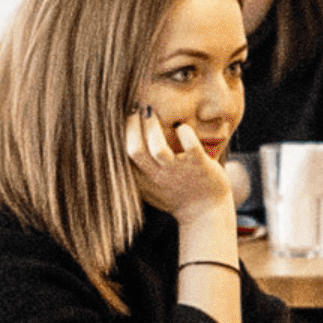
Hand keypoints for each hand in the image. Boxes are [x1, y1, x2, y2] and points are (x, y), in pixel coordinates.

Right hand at [124, 114, 236, 234]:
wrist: (206, 213)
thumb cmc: (175, 197)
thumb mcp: (149, 188)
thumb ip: (136, 172)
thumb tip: (119, 148)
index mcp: (143, 180)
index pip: (123, 158)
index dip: (117, 136)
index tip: (119, 117)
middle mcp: (158, 176)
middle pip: (134, 151)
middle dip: (131, 126)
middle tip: (134, 108)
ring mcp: (178, 171)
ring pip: (158, 149)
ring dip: (152, 128)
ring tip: (150, 111)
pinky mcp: (199, 165)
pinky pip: (190, 146)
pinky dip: (184, 131)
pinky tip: (182, 127)